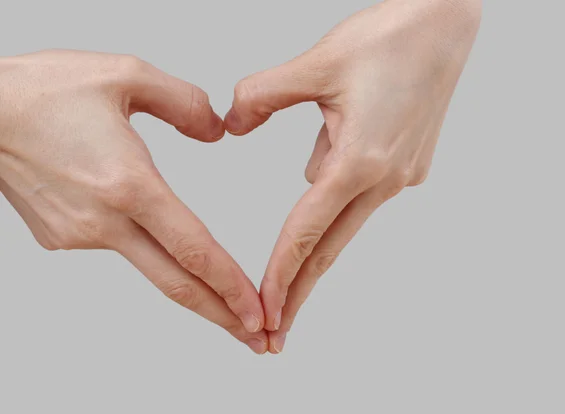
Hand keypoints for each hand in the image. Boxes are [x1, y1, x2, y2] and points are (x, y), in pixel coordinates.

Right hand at [0, 50, 267, 353]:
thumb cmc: (45, 90)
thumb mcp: (126, 73)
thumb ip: (184, 102)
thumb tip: (217, 132)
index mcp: (127, 185)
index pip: (192, 249)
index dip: (230, 285)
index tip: (257, 313)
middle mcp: (103, 221)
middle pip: (175, 283)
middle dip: (222, 315)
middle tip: (258, 340)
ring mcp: (79, 235)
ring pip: (147, 263)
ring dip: (186, 279)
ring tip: (218, 291)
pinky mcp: (62, 237)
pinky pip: (114, 242)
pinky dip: (140, 242)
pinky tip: (140, 222)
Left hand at [224, 0, 480, 352]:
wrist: (446, 22)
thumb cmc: (389, 38)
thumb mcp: (315, 63)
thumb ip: (262, 96)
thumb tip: (232, 125)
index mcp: (362, 161)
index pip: (308, 231)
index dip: (281, 275)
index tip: (264, 311)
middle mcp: (386, 178)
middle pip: (330, 246)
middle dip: (300, 289)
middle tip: (276, 332)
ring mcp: (402, 175)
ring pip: (344, 213)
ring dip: (316, 221)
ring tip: (317, 162)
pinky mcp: (410, 164)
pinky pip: (359, 186)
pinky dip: (338, 180)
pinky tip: (340, 136)